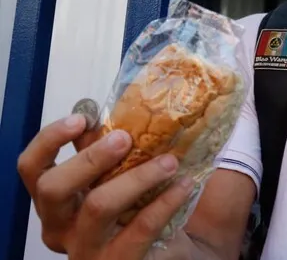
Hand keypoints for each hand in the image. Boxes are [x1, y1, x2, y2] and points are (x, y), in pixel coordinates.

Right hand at [17, 111, 194, 258]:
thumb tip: (115, 110)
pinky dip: (165, 202)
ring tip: (169, 161)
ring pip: (97, 207)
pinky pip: (139, 229)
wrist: (176, 248)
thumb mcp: (122, 174)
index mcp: (57, 200)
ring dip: (137, 177)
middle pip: (53, 189)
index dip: (49, 140)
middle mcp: (61, 227)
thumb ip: (112, 150)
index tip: (81, 119)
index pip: (32, 168)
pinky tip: (184, 185)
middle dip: (89, 158)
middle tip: (125, 138)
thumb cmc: (143, 204)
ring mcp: (86, 250)